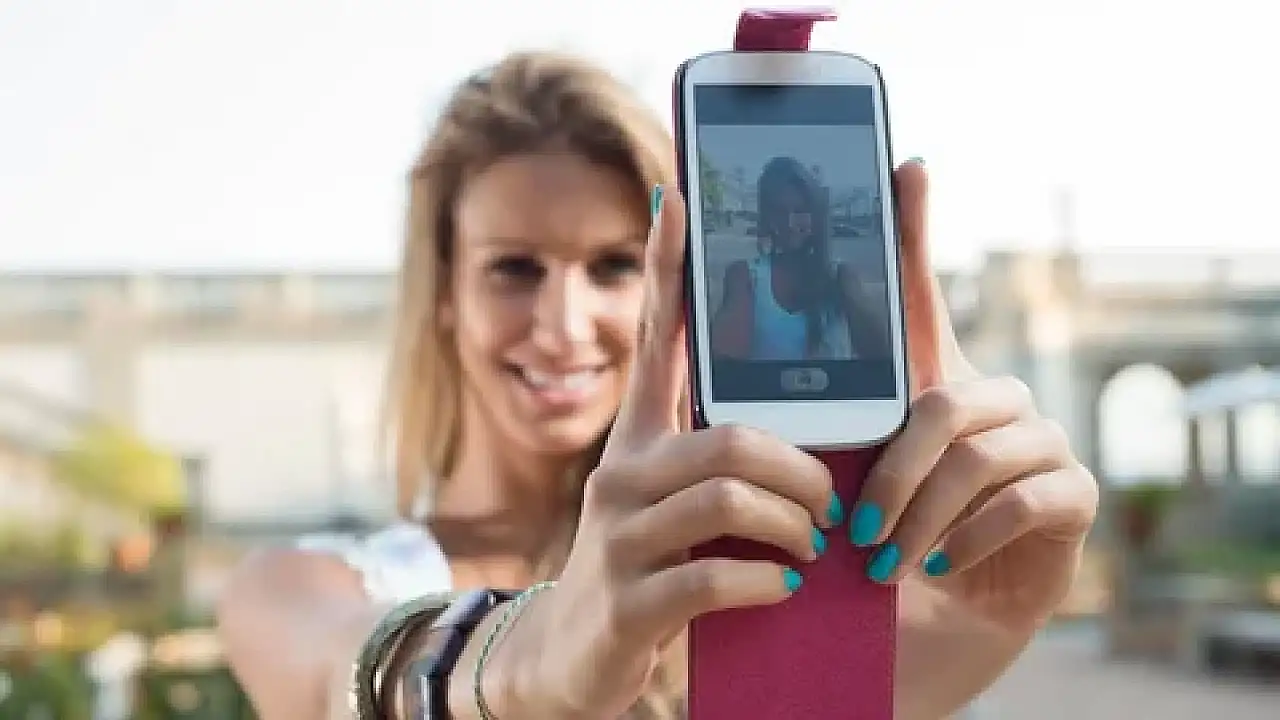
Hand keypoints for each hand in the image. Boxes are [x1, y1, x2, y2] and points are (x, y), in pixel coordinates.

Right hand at [487, 187, 838, 717]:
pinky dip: (764, 580)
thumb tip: (797, 440)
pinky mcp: (628, 601)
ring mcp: (618, 536)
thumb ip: (714, 467)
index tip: (677, 199)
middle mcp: (621, 474)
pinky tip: (780, 588)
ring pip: (728, 495)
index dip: (665, 269)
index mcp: (637, 441)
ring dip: (793, 525)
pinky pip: (713, 572)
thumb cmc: (644, 571)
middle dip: (801, 469)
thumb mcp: (669, 509)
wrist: (570, 661)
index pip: (650, 338)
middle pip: (728, 435)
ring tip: (813, 549)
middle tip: (831, 504)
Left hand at [851, 160, 1099, 634]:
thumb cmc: (877, 543)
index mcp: (928, 384)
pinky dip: (971, 539)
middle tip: (852, 528)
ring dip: (921, 517)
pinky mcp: (1072, 495)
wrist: (932, 622)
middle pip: (943, 403)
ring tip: (882, 563)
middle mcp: (991, 398)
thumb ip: (814, 434)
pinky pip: (1025, 502)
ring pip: (979, 457)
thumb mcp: (839, 487)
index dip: (915, 231)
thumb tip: (731, 374)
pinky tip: (939, 566)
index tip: (906, 166)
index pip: (922, 297)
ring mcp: (1040, 443)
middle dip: (892, 472)